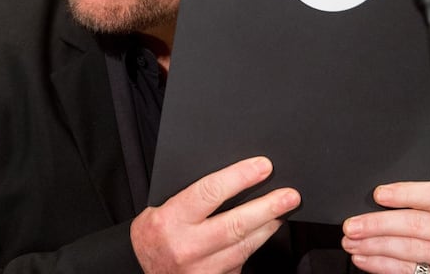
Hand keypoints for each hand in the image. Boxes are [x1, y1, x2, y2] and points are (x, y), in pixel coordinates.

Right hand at [131, 156, 300, 272]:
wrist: (139, 269)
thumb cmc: (153, 235)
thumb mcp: (161, 208)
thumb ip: (191, 197)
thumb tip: (231, 179)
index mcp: (170, 220)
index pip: (210, 192)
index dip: (240, 177)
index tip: (263, 166)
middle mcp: (186, 246)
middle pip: (235, 223)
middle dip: (267, 207)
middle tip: (289, 195)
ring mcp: (201, 269)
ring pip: (244, 246)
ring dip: (268, 227)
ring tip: (282, 212)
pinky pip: (240, 263)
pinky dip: (254, 246)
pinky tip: (263, 233)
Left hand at [342, 181, 429, 273]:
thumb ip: (412, 208)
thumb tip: (374, 204)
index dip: (406, 193)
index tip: (378, 194)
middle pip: (415, 223)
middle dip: (377, 224)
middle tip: (352, 226)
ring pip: (409, 248)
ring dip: (373, 246)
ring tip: (351, 244)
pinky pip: (408, 271)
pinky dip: (381, 265)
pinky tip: (364, 259)